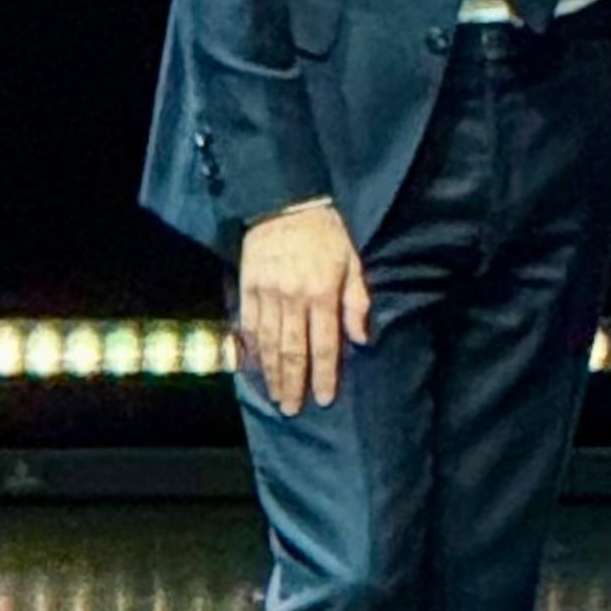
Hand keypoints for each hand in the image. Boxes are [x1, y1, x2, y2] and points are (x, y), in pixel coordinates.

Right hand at [233, 197, 371, 414]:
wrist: (286, 200)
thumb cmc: (326, 231)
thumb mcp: (352, 259)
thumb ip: (357, 300)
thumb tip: (362, 338)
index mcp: (322, 292)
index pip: (323, 344)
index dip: (324, 375)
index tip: (324, 399)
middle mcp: (293, 298)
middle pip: (292, 351)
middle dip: (294, 384)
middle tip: (293, 409)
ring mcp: (267, 294)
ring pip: (268, 344)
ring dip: (272, 374)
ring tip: (276, 397)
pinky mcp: (248, 288)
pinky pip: (248, 327)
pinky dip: (251, 351)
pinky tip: (255, 368)